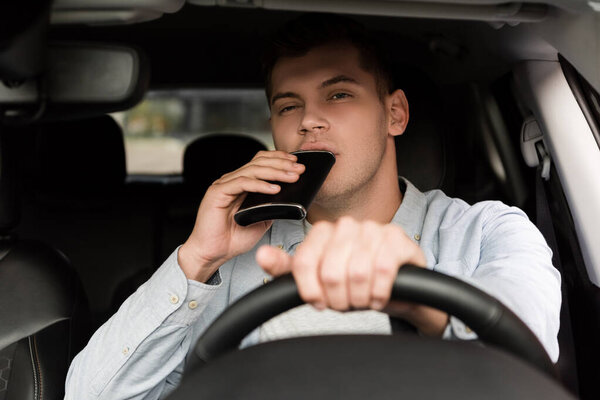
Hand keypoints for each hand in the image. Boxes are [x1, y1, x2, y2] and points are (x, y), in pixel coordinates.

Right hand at [178, 150, 304, 281]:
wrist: (212, 254)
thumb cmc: (231, 239)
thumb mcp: (261, 221)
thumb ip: (271, 207)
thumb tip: (290, 199)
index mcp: (241, 184)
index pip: (260, 162)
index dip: (278, 159)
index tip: (296, 164)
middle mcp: (232, 181)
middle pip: (258, 163)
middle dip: (282, 164)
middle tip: (299, 169)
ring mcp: (224, 185)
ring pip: (252, 170)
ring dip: (275, 172)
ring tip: (291, 177)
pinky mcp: (218, 192)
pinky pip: (242, 183)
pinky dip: (260, 185)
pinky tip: (274, 188)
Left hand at [256, 217, 448, 335]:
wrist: (395, 289)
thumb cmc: (352, 282)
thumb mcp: (315, 279)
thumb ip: (286, 268)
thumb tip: (261, 255)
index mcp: (323, 231)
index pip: (303, 262)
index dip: (310, 290)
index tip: (320, 302)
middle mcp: (347, 225)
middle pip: (330, 272)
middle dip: (338, 299)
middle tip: (346, 303)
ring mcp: (374, 229)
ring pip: (357, 273)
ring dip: (359, 298)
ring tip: (362, 299)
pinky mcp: (397, 239)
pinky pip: (382, 270)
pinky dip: (379, 293)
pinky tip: (379, 296)